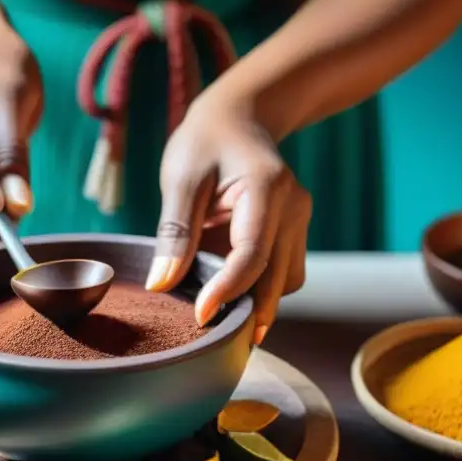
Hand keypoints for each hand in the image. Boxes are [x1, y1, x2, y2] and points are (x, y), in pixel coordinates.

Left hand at [147, 97, 310, 345]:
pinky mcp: (296, 231)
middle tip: (218, 343)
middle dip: (248, 313)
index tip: (200, 317)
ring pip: (285, 280)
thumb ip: (174, 231)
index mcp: (266, 187)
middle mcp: (293, 206)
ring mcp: (300, 219)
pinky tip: (232, 290)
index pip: (252, 253)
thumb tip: (162, 285)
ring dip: (256, 301)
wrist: (240, 117)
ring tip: (220, 315)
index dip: (228, 290)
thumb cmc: (204, 142)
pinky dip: (261, 286)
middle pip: (276, 276)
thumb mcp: (181, 179)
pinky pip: (284, 272)